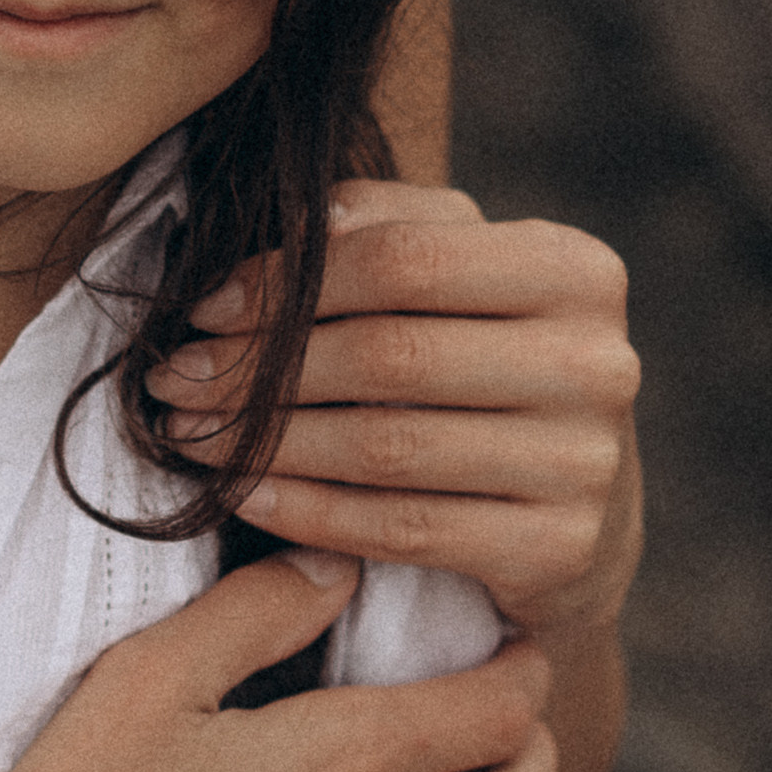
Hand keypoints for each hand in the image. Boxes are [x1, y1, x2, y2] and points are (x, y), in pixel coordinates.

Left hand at [155, 180, 642, 644]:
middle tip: (174, 382)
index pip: (404, 258)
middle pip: (388, 354)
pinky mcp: (559, 550)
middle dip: (258, 370)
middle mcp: (598, 362)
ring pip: (386, 446)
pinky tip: (246, 496)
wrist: (579, 515)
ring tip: (188, 438)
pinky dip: (307, 511)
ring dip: (264, 444)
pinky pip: (401, 529)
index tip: (202, 312)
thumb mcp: (459, 279)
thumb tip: (302, 221)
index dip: (288, 283)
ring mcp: (586, 462)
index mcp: (574, 270)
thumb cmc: (486, 370)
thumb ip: (389, 226)